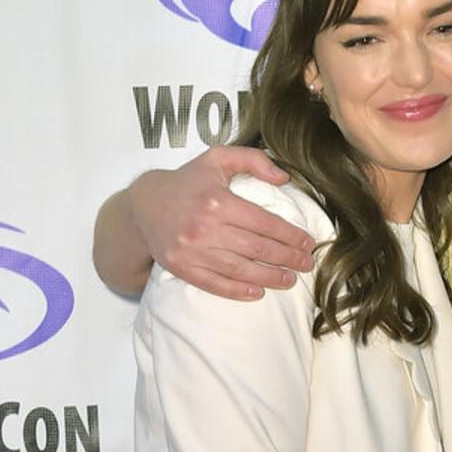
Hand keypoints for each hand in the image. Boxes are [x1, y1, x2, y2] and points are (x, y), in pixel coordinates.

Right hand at [131, 146, 315, 299]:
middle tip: (306, 264)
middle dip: (288, 258)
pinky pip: (215, 284)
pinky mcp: (182, 268)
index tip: (307, 243)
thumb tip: (284, 178)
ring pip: (241, 270)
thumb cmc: (188, 181)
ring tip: (290, 280)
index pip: (265, 223)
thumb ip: (253, 160)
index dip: (291, 236)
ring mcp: (193, 251)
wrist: (144, 204)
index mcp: (218, 201)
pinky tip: (258, 293)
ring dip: (270, 278)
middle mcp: (206, 228)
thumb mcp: (217, 158)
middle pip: (258, 249)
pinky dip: (239, 291)